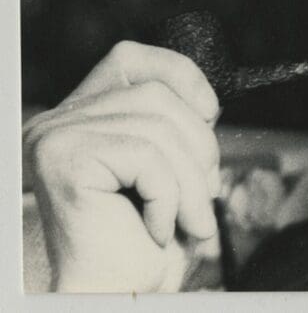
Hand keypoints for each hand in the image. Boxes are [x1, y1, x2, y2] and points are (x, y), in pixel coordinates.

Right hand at [23, 41, 221, 291]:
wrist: (113, 294)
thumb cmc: (139, 241)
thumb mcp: (165, 169)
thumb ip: (172, 126)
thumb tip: (208, 103)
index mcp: (78, 116)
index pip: (130, 59)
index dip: (180, 74)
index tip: (211, 112)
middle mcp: (56, 121)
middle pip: (156, 96)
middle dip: (199, 145)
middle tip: (206, 194)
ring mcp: (56, 138)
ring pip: (158, 129)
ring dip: (192, 181)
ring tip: (193, 221)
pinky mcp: (66, 161)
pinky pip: (147, 159)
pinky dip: (169, 197)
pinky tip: (159, 230)